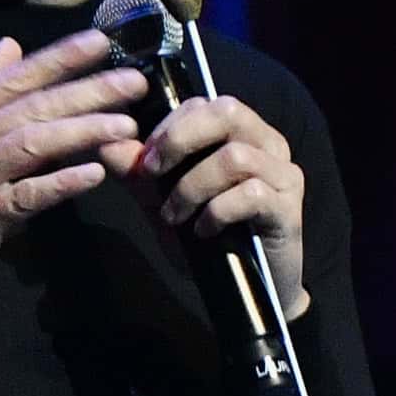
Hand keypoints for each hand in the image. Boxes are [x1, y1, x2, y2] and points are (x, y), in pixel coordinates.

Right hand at [0, 32, 146, 321]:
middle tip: (134, 83)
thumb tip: (10, 45)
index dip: (60, 57)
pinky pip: (25, 195)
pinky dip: (61, 182)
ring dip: (83, 131)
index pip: (16, 77)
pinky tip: (94, 174)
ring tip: (125, 126)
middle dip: (88, 90)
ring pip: (32, 143)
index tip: (102, 41)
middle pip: (32, 106)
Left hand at [139, 85, 307, 311]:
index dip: (169, 126)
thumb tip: (107, 146)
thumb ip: (140, 175)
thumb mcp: (165, 203)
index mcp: (242, 133)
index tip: (144, 161)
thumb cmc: (209, 239)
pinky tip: (203, 232)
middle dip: (179, 139)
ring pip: (235, 156)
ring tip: (174, 216)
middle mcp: (269, 145)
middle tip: (152, 172)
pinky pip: (251, 194)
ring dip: (191, 187)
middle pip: (227, 111)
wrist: (245, 291)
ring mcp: (284, 174)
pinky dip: (217, 212)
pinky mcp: (289, 207)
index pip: (205, 103)